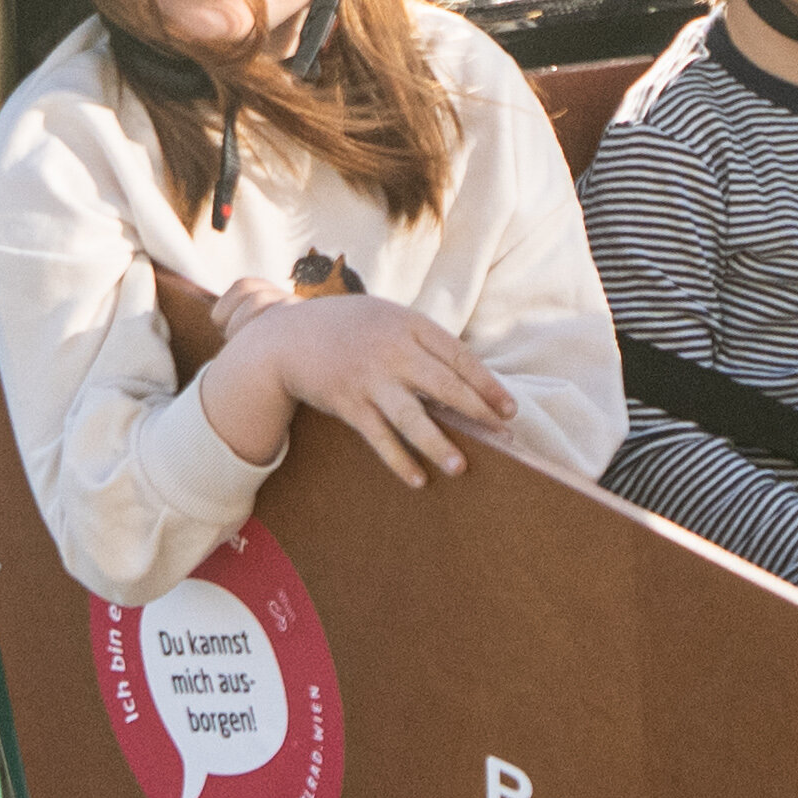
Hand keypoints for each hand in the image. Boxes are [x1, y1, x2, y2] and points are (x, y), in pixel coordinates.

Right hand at [214, 297, 517, 489]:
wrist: (287, 337)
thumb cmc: (349, 328)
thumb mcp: (388, 319)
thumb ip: (423, 342)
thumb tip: (467, 377)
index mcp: (409, 324)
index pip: (459, 356)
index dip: (487, 384)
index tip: (510, 408)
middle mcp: (392, 350)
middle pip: (444, 385)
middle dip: (477, 412)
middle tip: (503, 435)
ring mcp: (368, 378)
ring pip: (411, 416)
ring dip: (437, 444)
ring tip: (460, 468)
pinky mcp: (347, 403)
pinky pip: (378, 437)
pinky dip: (398, 459)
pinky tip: (417, 479)